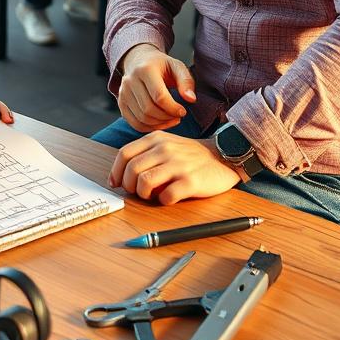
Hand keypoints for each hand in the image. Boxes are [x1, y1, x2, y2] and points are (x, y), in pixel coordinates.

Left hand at [108, 131, 239, 204]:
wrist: (223, 156)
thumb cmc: (190, 155)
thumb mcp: (166, 144)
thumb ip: (145, 154)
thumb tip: (120, 176)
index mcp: (156, 139)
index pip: (124, 154)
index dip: (116, 171)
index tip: (116, 183)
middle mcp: (165, 149)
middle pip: (132, 170)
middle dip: (129, 186)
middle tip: (137, 192)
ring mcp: (178, 164)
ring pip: (144, 183)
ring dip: (143, 195)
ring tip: (151, 196)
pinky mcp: (190, 181)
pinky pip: (166, 196)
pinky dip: (163, 201)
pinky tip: (169, 197)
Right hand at [117, 43, 195, 132]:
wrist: (139, 60)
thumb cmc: (161, 65)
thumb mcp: (177, 67)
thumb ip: (186, 81)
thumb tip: (191, 99)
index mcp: (146, 69)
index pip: (159, 96)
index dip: (173, 108)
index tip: (183, 111)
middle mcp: (130, 80)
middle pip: (149, 109)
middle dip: (166, 117)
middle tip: (177, 117)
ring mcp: (123, 92)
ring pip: (141, 118)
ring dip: (159, 124)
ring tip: (170, 119)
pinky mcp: (121, 102)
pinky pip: (134, 123)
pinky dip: (148, 128)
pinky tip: (160, 123)